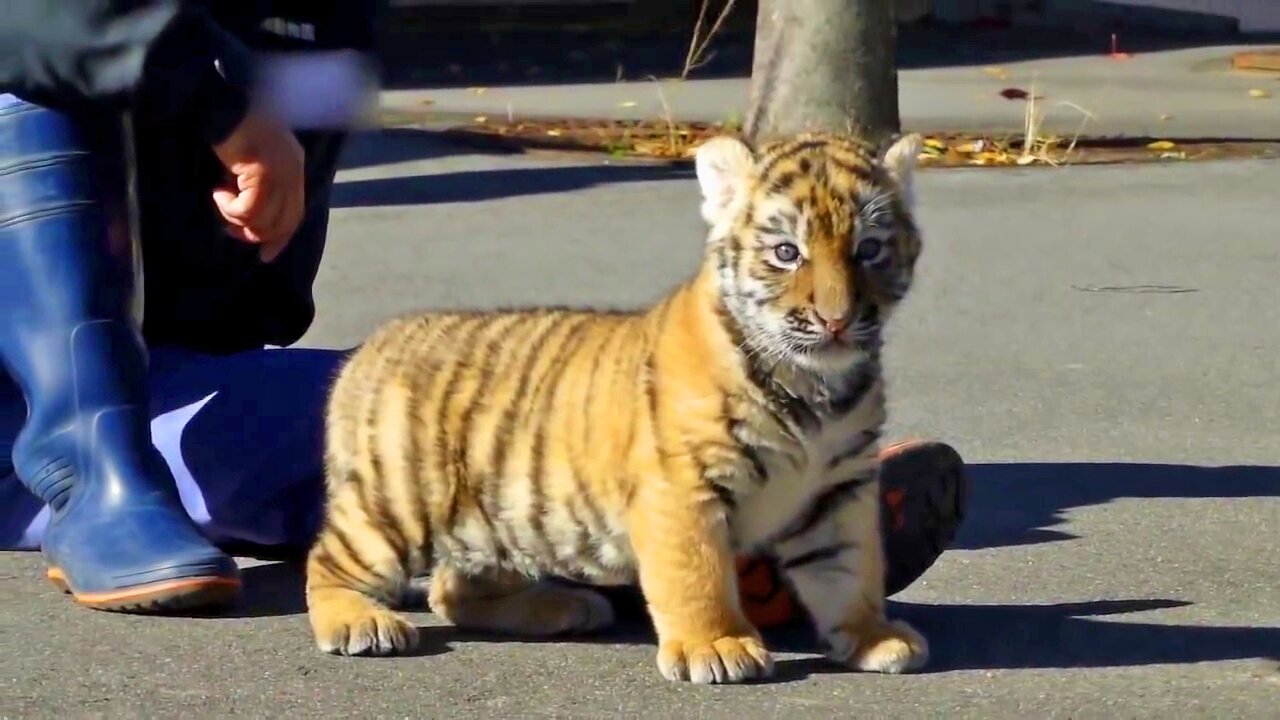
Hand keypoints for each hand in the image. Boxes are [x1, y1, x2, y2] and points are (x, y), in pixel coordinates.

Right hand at [210, 108, 304, 262]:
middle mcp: (293, 172)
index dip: (281, 238)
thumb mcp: (251, 165)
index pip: (295, 214)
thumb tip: (249, 221)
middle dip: (257, 235)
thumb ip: (258, 188)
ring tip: (220, 201)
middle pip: (284, 222)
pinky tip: (217, 192)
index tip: (266, 255)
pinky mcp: (263, 174)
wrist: (219, 106)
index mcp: (295, 168)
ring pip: (263, 220)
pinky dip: (229, 208)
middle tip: (231, 231)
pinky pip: (248, 210)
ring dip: (236, 219)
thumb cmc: (230, 132)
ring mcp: (281, 173)